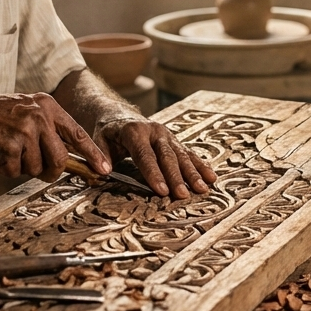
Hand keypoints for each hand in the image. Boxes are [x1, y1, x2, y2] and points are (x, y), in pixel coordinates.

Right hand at [0, 93, 110, 181]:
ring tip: (9, 150)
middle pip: (60, 159)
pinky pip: (16, 171)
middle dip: (51, 171)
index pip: (78, 134)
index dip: (93, 155)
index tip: (104, 170)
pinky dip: (6, 168)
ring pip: (37, 168)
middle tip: (39, 169)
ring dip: (22, 167)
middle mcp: (40, 116)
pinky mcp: (9, 146)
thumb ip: (49, 129)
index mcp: (48, 106)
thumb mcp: (28, 111)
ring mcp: (25, 131)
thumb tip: (71, 158)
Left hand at [102, 120, 216, 199]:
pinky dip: (200, 165)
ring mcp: (167, 135)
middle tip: (183, 195)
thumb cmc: (108, 133)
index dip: (154, 174)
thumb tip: (104, 172)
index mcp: (134, 131)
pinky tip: (211, 177)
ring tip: (202, 189)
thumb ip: (101, 156)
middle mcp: (154, 131)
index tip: (162, 191)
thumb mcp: (99, 140)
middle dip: (176, 177)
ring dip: (193, 173)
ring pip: (182, 155)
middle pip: (168, 156)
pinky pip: (189, 153)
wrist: (120, 115)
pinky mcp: (174, 140)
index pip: (145, 155)